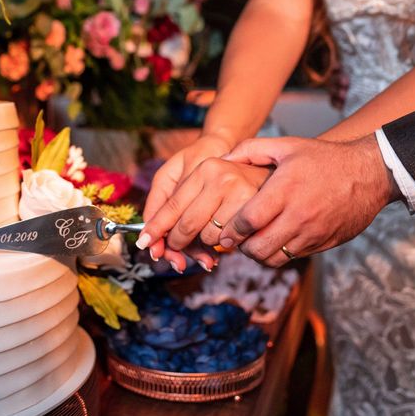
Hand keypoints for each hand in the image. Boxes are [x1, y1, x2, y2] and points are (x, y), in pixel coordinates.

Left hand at [138, 156, 270, 271]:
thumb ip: (170, 198)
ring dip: (204, 243)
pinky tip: (228, 235)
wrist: (270, 169)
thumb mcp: (197, 174)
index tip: (144, 244)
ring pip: (207, 237)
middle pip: (187, 225)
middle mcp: (221, 178)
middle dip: (177, 242)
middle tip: (175, 246)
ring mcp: (240, 193)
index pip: (173, 206)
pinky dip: (224, 244)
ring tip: (211, 230)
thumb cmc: (227, 175)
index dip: (156, 228)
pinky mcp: (255, 210)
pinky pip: (229, 240)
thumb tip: (150, 230)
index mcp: (204, 169)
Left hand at [218, 135, 400, 266]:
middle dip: (240, 247)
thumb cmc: (322, 158)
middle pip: (258, 247)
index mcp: (285, 190)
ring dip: (257, 254)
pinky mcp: (323, 243)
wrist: (369, 173)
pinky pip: (292, 258)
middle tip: (235, 240)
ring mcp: (312, 232)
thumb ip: (250, 149)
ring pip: (274, 258)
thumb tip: (223, 158)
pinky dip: (278, 255)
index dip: (231, 230)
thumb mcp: (286, 146)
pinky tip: (273, 241)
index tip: (224, 232)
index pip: (249, 220)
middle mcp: (298, 214)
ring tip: (252, 242)